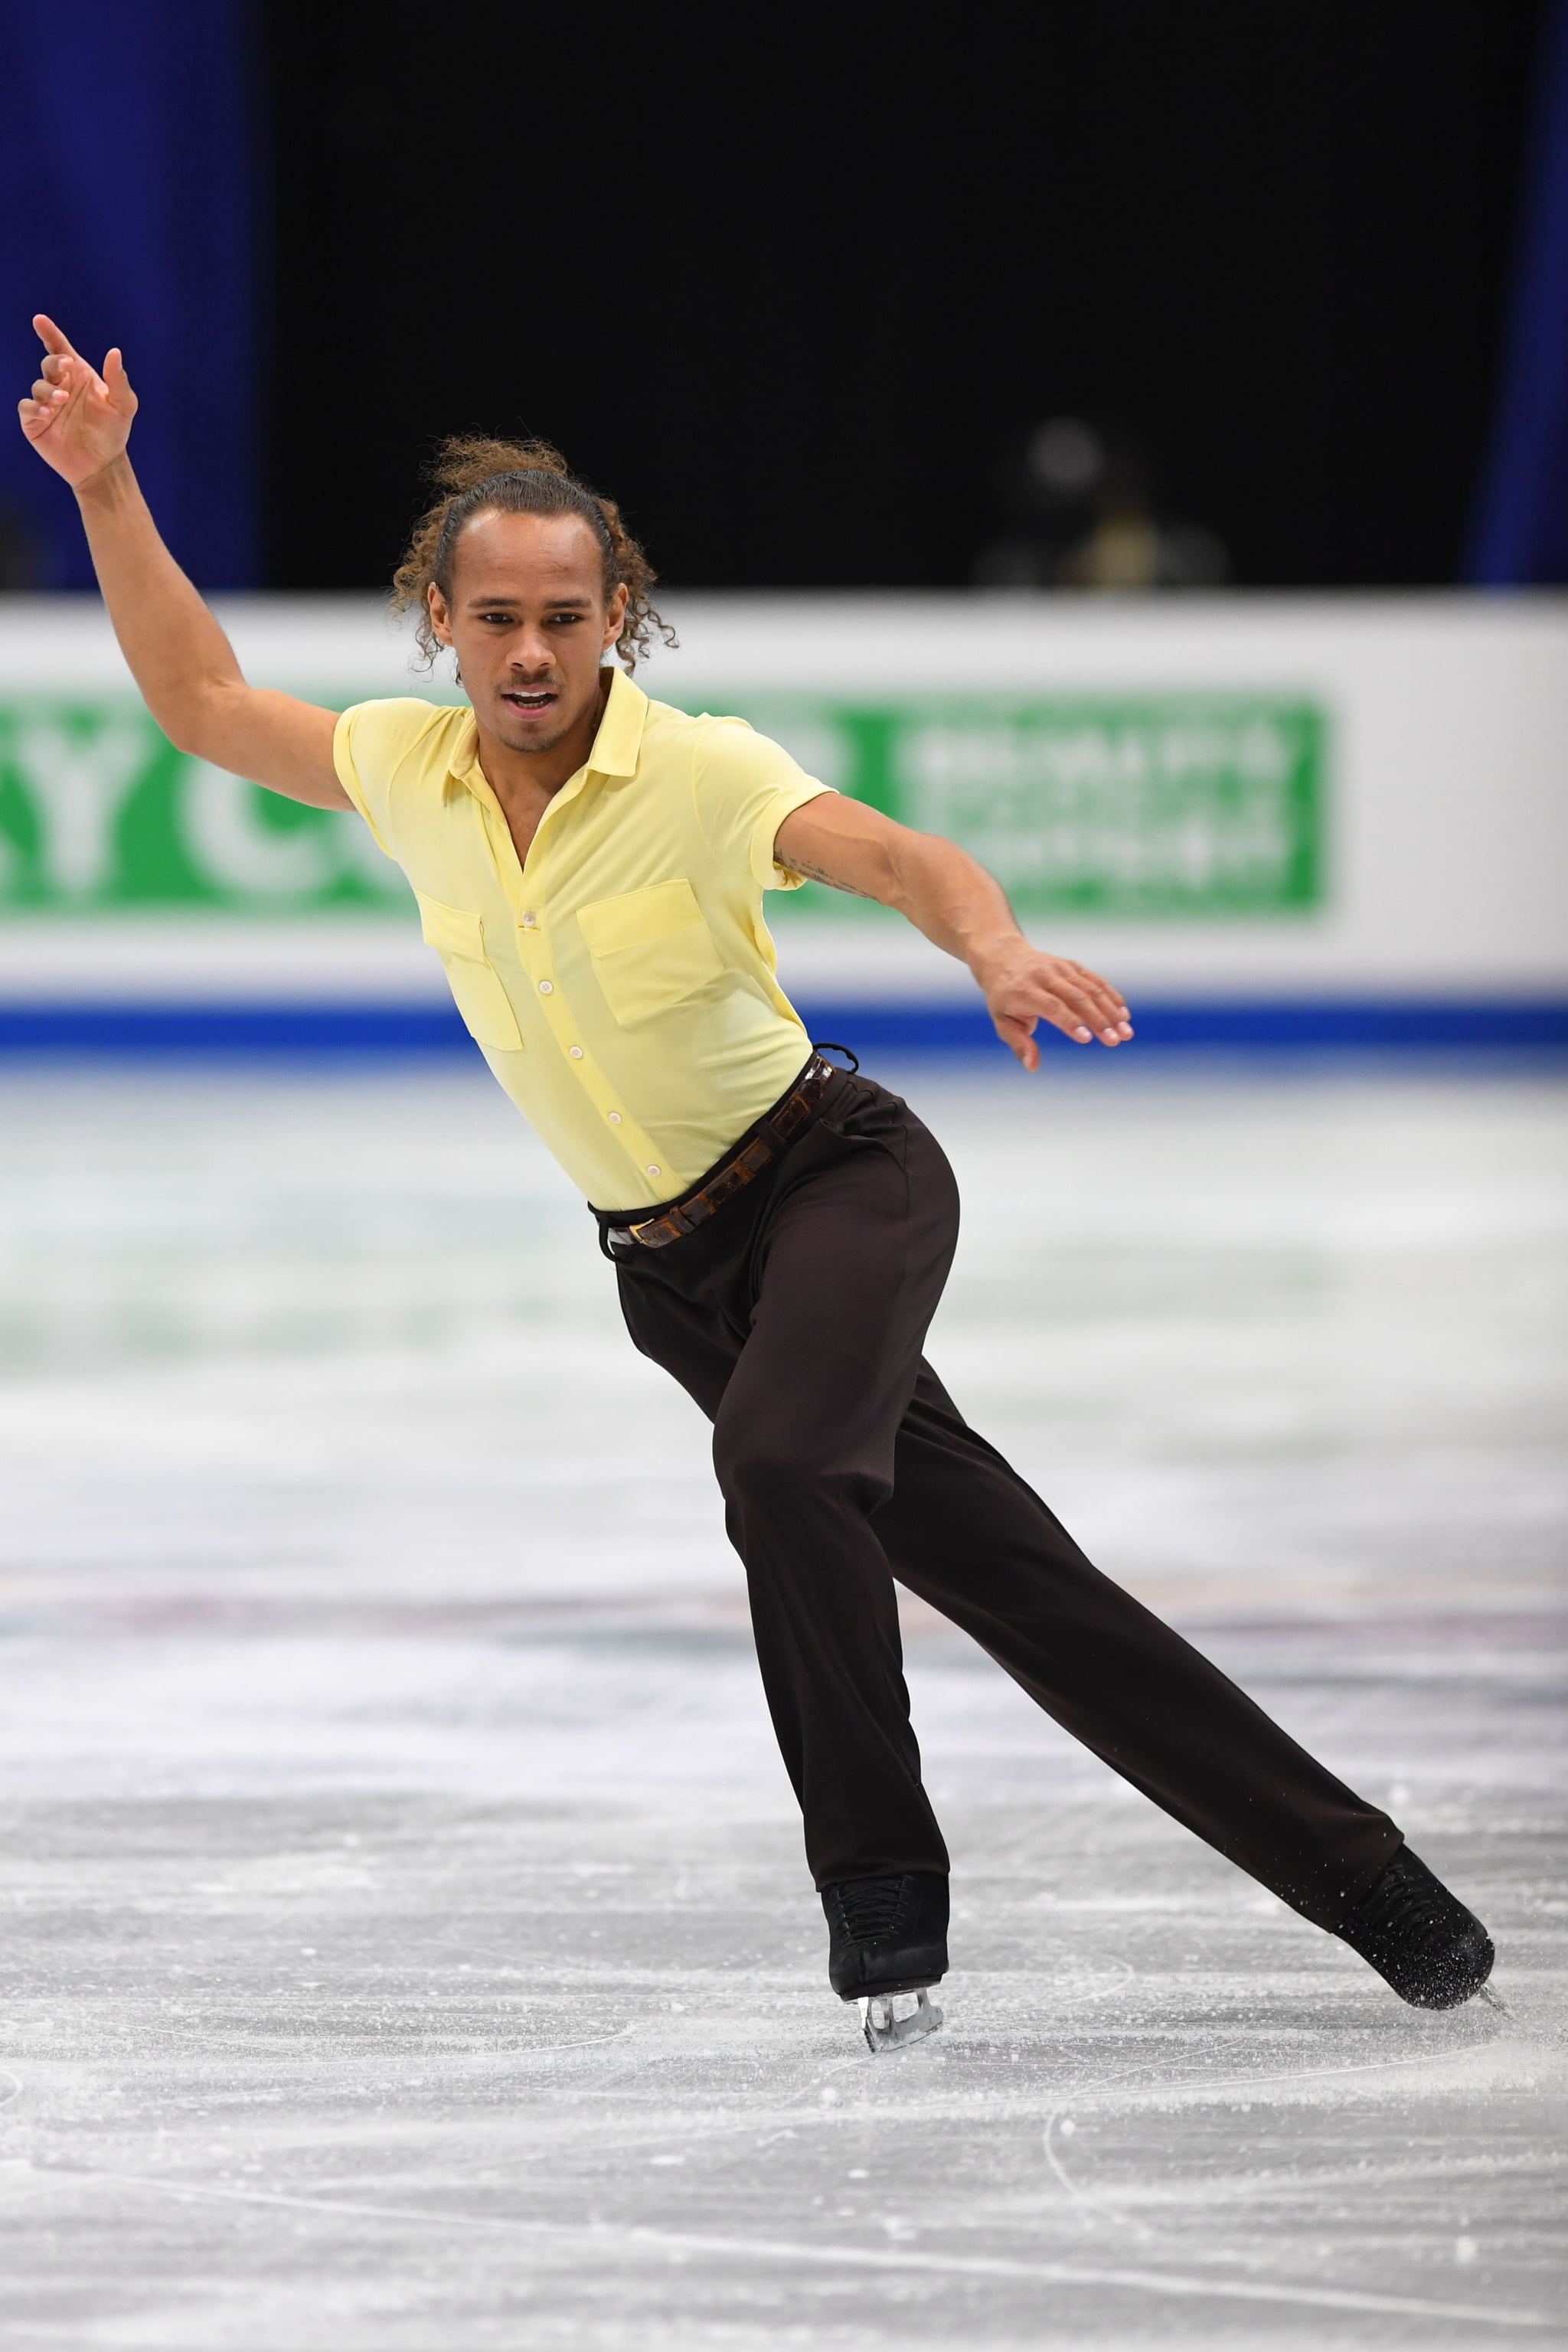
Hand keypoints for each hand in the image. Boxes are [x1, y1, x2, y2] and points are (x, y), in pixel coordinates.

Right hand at [18, 314, 136, 486]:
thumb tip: (115, 352)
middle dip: (54, 362)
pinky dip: (34, 407)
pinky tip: (48, 412)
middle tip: (65, 367)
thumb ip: (119, 379)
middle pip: (48, 364)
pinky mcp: (35, 422)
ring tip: (62, 401)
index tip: (39, 320)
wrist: (103, 464)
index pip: (60, 349)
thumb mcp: (123, 405)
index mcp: (78, 376)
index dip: (49, 333)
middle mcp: (60, 385)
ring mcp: (46, 403)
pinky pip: (26, 407)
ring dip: (48, 390)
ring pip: (37, 385)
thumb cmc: (113, 432)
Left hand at [977, 940, 1132, 1066]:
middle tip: (1116, 1040)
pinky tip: (1123, 1014)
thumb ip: (1019, 1043)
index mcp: (1024, 991)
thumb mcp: (1002, 1021)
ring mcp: (1060, 968)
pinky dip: (1111, 996)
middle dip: (1099, 1020)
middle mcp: (1044, 976)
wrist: (1004, 957)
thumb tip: (1032, 1067)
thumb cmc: (1003, 996)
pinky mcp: (1071, 966)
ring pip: (1090, 988)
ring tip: (1126, 1032)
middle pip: (1077, 998)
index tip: (1088, 1038)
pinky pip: (1095, 980)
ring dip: (1111, 1011)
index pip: (1052, 1007)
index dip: (1070, 1022)